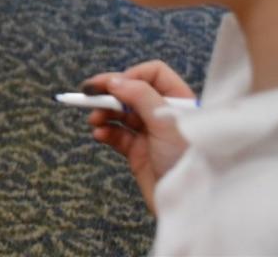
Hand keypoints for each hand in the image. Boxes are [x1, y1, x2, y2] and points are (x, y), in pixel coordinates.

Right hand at [81, 61, 195, 212]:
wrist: (191, 204)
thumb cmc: (187, 159)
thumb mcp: (165, 121)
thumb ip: (139, 96)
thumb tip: (113, 80)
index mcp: (179, 101)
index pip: (153, 74)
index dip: (131, 75)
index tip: (114, 86)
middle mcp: (164, 114)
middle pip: (131, 91)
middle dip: (109, 93)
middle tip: (87, 93)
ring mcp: (151, 133)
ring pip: (120, 113)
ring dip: (104, 112)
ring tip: (94, 120)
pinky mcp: (138, 152)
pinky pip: (117, 135)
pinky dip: (106, 132)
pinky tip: (100, 135)